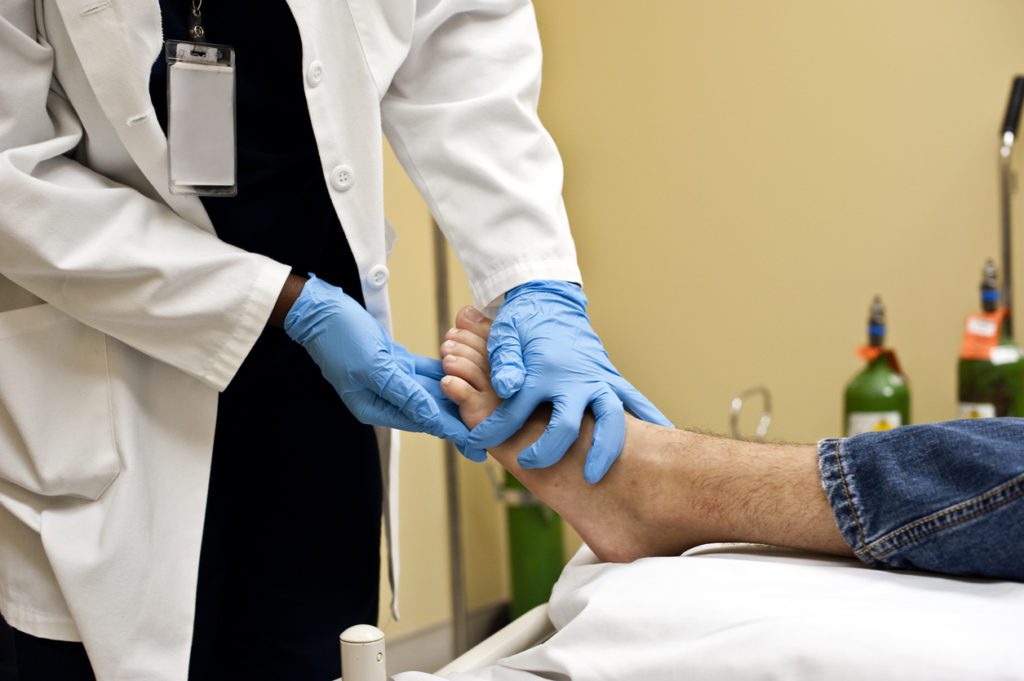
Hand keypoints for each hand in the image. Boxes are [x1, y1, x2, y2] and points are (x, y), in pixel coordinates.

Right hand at [285, 275, 469, 446]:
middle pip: (430, 411)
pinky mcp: (394, 361)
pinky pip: (425, 372)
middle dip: (460, 420)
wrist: (320, 309)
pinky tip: (466, 376)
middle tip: (490, 433)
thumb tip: (432, 416)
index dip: (453, 432)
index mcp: (375, 407)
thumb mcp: (373, 366)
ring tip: (485, 409)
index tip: (478, 445)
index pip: (423, 422)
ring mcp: (390, 379)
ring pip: (430, 392)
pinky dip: (445, 373)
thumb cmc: (340, 336)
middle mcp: (384, 398)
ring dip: (457, 397)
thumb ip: (403, 392)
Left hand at [465, 280, 671, 482]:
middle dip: (548, 450)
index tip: (477, 444)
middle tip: (531, 467)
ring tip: (596, 476)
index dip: (493, 431)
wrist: (550, 301)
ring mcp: (596, 379)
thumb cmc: (523, 322)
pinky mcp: (610, 379)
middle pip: (567, 424)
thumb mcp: (505, 335)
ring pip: (609, 419)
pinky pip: (635, 403)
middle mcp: (573, 378)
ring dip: (604, 449)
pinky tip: (664, 439)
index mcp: (543, 370)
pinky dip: (650, 420)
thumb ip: (504, 361)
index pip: (515, 411)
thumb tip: (507, 387)